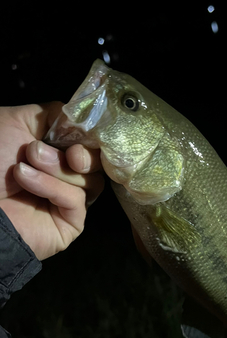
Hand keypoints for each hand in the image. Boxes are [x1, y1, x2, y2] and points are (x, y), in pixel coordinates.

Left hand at [0, 103, 104, 259]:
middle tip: (40, 151)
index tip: (79, 130)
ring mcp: (70, 201)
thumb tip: (83, 120)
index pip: (91, 143)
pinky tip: (25, 181)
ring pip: (91, 180)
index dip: (90, 136)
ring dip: (57, 169)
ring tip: (22, 168)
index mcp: (59, 152)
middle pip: (97, 162)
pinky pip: (78, 200)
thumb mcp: (19, 121)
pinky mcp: (71, 223)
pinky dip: (54, 188)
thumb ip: (54, 114)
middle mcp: (67, 176)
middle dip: (78, 153)